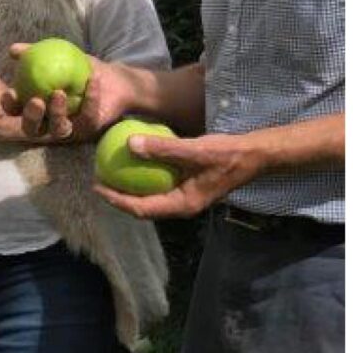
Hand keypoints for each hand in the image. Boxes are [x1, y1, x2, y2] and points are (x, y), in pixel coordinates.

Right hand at [0, 46, 136, 143]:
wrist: (112, 78)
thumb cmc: (78, 68)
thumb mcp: (55, 55)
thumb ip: (33, 53)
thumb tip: (13, 49)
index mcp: (38, 108)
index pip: (17, 112)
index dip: (10, 106)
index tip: (11, 92)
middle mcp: (50, 123)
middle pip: (33, 129)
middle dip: (31, 117)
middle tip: (36, 101)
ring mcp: (70, 128)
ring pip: (58, 130)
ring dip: (57, 113)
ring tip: (60, 93)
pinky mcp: (90, 129)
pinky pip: (87, 118)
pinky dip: (90, 100)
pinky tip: (92, 82)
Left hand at [95, 131, 263, 219]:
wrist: (254, 156)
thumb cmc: (227, 154)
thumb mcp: (194, 149)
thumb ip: (163, 147)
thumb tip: (130, 143)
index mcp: (182, 205)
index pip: (141, 209)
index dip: (117, 200)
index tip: (98, 186)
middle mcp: (181, 206)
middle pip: (142, 208)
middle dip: (119, 196)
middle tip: (99, 179)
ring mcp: (185, 197)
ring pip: (151, 197)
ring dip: (131, 187)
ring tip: (113, 172)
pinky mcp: (188, 186)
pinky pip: (160, 184)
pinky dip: (146, 176)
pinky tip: (137, 159)